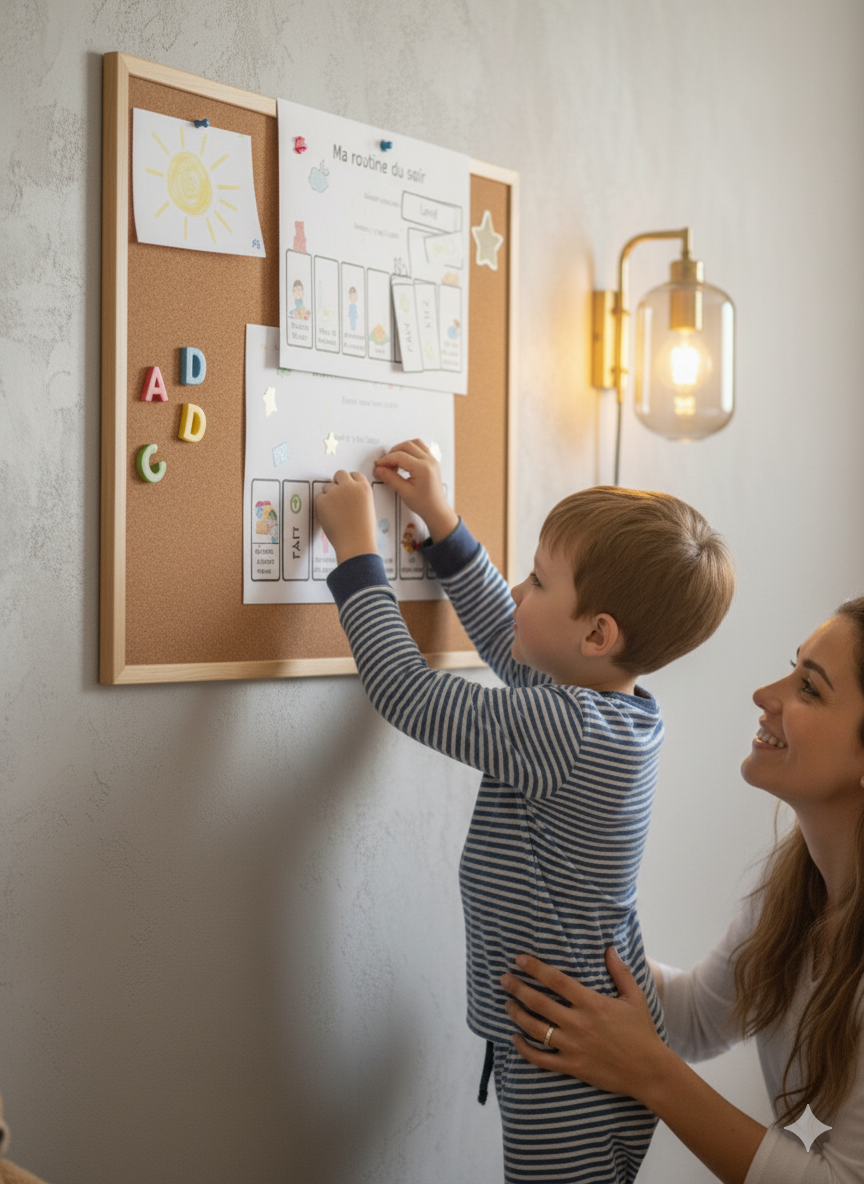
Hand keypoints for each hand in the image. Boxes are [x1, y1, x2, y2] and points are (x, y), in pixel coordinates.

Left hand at [315, 470, 377, 564]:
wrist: (355, 543)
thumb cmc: (364, 531)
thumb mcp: (368, 508)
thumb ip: (358, 497)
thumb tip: (347, 494)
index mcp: (364, 487)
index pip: (354, 475)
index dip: (350, 482)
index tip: (347, 489)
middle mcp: (349, 486)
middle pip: (340, 474)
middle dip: (338, 482)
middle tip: (337, 496)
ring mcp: (335, 492)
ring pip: (327, 487)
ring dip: (329, 496)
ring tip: (335, 513)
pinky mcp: (322, 500)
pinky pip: (319, 498)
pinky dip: (322, 506)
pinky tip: (329, 517)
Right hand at [373, 439, 458, 542]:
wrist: (437, 510)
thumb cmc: (424, 504)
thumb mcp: (404, 492)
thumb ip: (390, 478)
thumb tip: (379, 469)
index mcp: (423, 468)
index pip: (400, 456)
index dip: (386, 460)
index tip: (379, 466)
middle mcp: (429, 461)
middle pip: (407, 446)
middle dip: (393, 453)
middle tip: (385, 464)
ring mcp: (432, 460)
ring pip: (415, 443)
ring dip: (402, 448)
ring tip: (394, 461)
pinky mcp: (433, 462)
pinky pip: (421, 448)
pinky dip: (410, 450)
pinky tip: (404, 460)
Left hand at [500, 947, 670, 1101]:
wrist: (649, 1071)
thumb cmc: (642, 1032)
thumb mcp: (634, 998)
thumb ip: (620, 972)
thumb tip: (610, 948)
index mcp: (591, 1003)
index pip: (556, 981)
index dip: (535, 968)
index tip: (519, 959)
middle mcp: (578, 1023)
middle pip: (539, 1002)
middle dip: (517, 988)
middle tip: (504, 979)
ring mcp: (572, 1046)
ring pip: (535, 1029)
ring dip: (517, 1015)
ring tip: (507, 1004)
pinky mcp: (571, 1067)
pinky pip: (540, 1059)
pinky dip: (524, 1049)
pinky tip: (514, 1039)